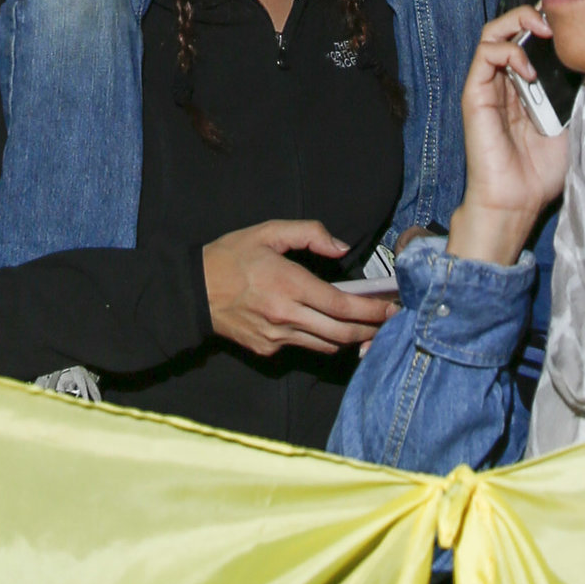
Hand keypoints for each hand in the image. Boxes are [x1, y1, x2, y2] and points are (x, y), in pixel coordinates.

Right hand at [202, 220, 399, 358]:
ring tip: (368, 328)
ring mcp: (277, 337)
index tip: (392, 308)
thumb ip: (309, 233)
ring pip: (327, 346)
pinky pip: (305, 347)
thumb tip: (341, 247)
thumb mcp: (267, 232)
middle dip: (371, 329)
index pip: (341, 305)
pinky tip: (330, 329)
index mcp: (288, 284)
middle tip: (390, 322)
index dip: (371, 310)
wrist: (193, 292)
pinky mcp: (268, 351)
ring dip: (351, 339)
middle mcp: (286, 316)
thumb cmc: (231, 257)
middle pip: (342, 333)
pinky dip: (323, 340)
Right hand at [445, 6, 569, 268]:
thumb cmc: (540, 171)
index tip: (570, 22)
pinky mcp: (474, 95)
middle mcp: (503, 81)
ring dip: (518, 24)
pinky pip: (484, 56)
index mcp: (524, 86)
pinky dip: (508, 52)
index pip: (528, 40)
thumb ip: (570, 93)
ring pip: (492, 33)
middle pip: (508, 27)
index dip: (545, 23)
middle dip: (531, 14)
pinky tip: (529, 69)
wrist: (517, 201)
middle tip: (555, 20)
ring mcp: (486, 86)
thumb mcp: (567, 123)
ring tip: (542, 31)